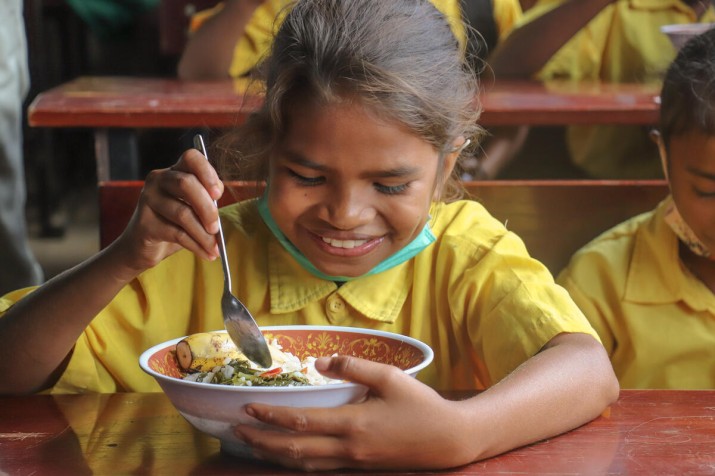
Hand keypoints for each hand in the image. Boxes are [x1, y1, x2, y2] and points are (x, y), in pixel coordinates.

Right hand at [113, 148, 223, 272]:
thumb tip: (219, 205)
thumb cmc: (173, 223)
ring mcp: (148, 199)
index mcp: (174, 171)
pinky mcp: (145, 223)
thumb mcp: (193, 208)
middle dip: (207, 208)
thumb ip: (206, 200)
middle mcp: (158, 180)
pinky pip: (177, 233)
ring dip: (204, 234)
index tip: (218, 194)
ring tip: (215, 248)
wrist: (142, 246)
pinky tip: (207, 254)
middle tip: (217, 228)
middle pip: (187, 184)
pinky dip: (196, 246)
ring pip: (183, 213)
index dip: (207, 172)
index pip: (191, 157)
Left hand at [234, 356, 475, 470]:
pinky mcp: (359, 466)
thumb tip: (320, 362)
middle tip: (237, 432)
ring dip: (274, 455)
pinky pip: (319, 467)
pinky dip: (296, 461)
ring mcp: (353, 461)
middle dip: (262, 442)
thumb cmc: (421, 405)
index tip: (249, 408)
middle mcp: (348, 448)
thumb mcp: (390, 377)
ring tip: (253, 445)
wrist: (448, 440)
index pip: (300, 422)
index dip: (271, 417)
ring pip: (303, 464)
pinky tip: (288, 455)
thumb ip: (354, 367)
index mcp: (353, 424)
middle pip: (294, 449)